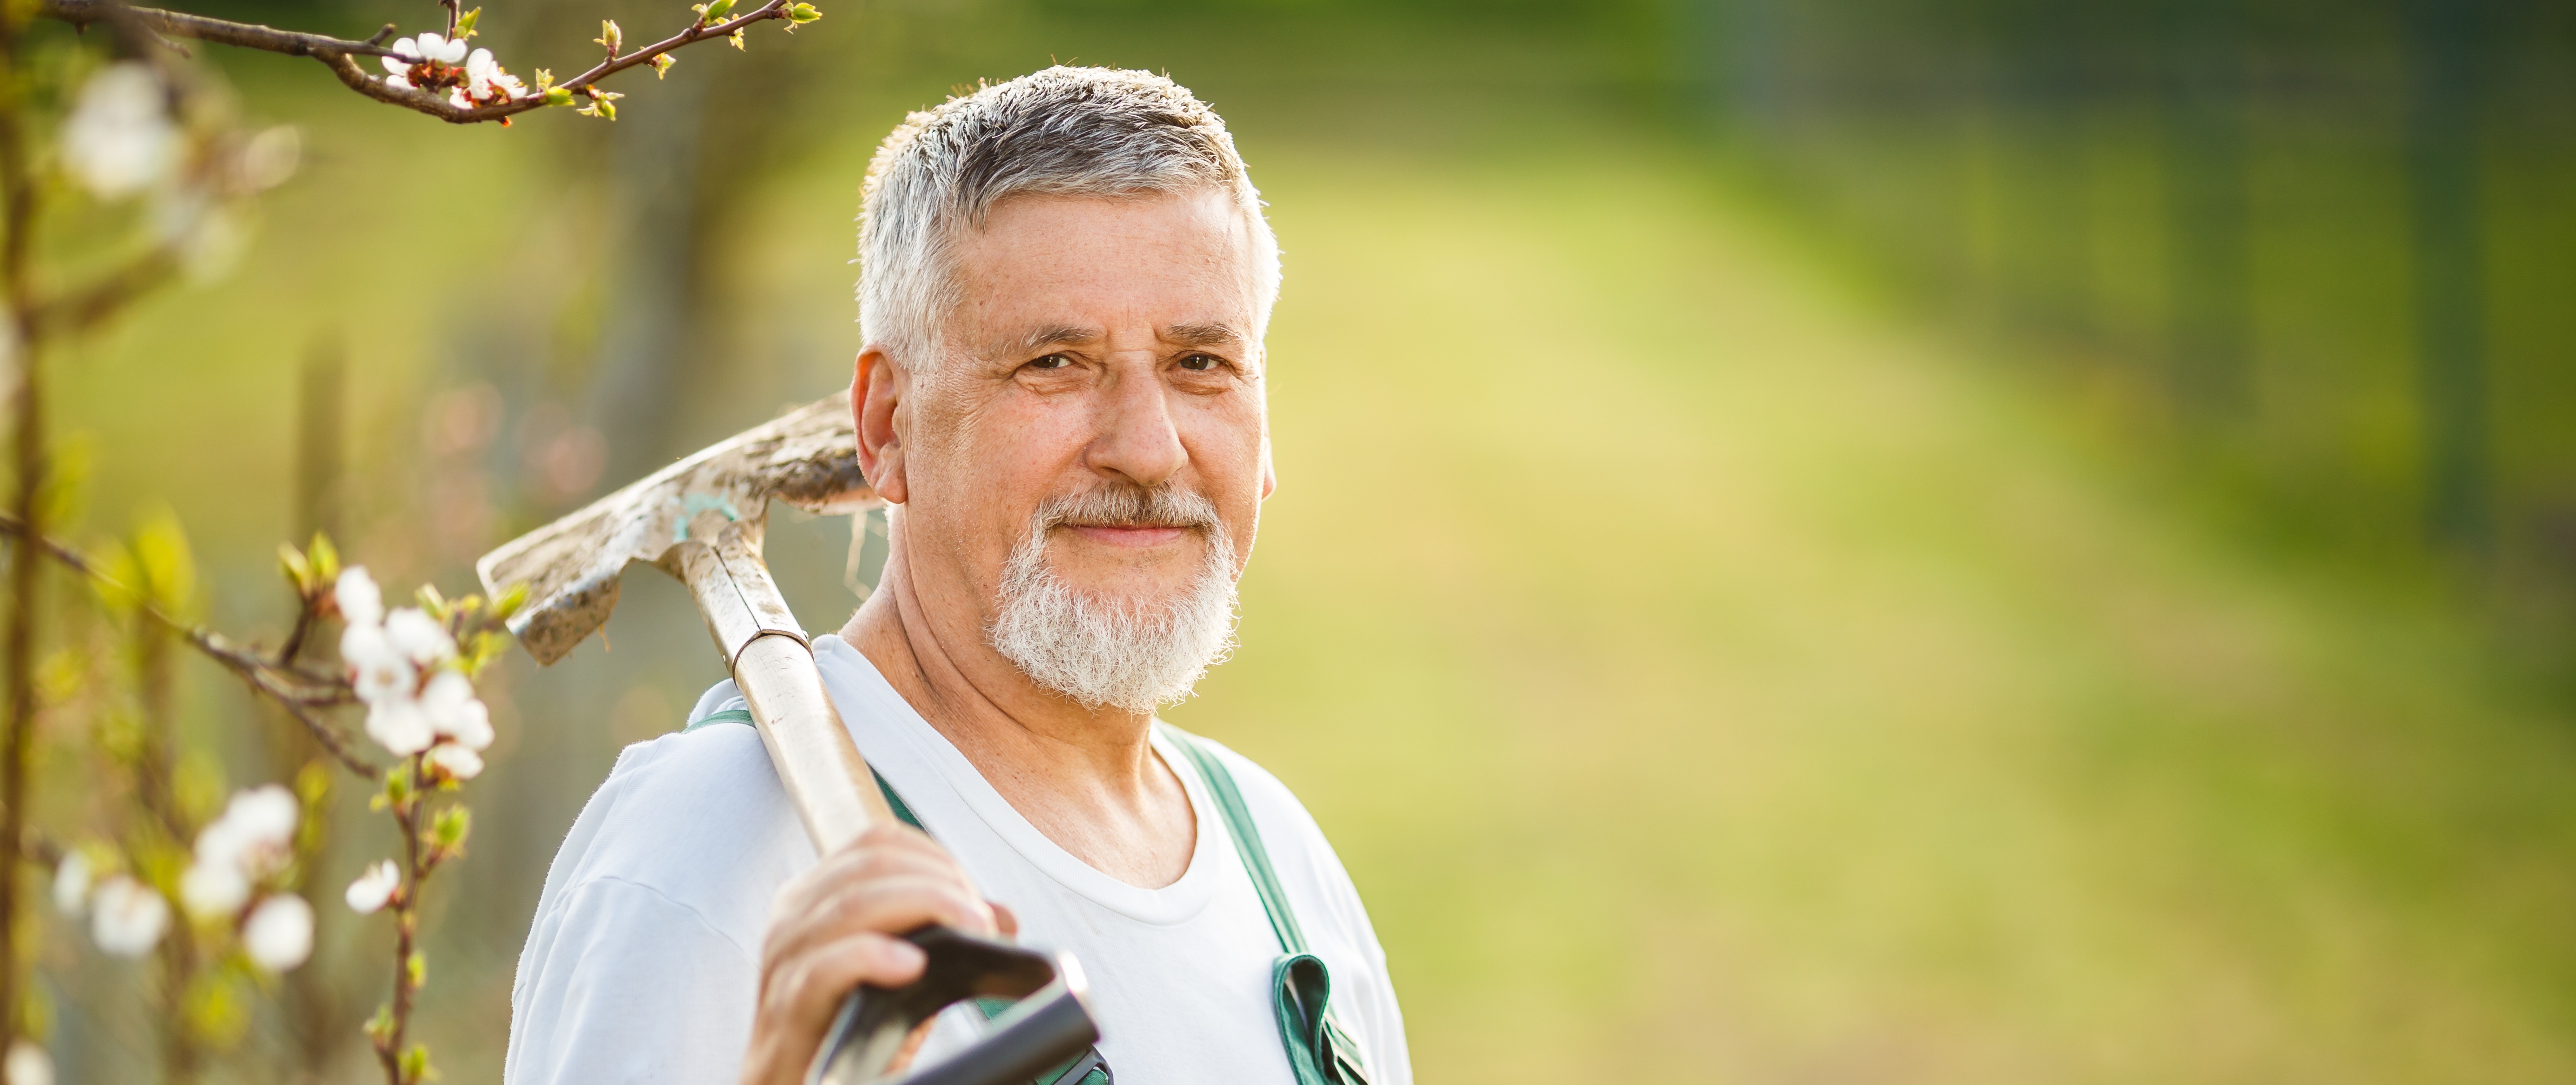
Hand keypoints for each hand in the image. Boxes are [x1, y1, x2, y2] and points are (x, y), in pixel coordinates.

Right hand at [736, 822, 1016, 1084]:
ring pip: (853, 905)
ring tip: (970, 934)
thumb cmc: (849, 1028)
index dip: (936, 859)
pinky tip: (913, 965)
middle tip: (981, 922)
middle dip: (941, 883)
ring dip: (926, 907)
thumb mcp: (902, 971)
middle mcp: (793, 919)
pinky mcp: (786, 1011)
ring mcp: (784, 962)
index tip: (973, 896)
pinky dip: (873, 956)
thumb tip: (1002, 914)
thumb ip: (942, 935)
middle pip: (872, 865)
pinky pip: (825, 967)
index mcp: (816, 898)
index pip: (879, 843)